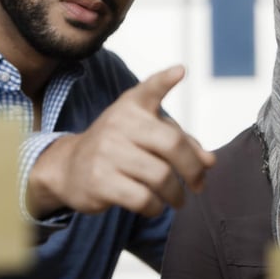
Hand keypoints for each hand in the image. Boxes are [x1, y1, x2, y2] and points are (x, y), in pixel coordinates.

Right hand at [26, 65, 215, 217]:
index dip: (164, 80)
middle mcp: (118, 123)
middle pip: (172, 145)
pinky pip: (143, 199)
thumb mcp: (147, 135)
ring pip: (161, 177)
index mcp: (132, 106)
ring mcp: (107, 152)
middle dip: (193, 169)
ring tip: (178, 198)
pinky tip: (155, 205)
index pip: (149, 89)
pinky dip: (156, 207)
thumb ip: (181, 142)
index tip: (180, 71)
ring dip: (176, 194)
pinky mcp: (100, 180)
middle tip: (199, 184)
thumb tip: (210, 161)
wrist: (69, 167)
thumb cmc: (120, 148)